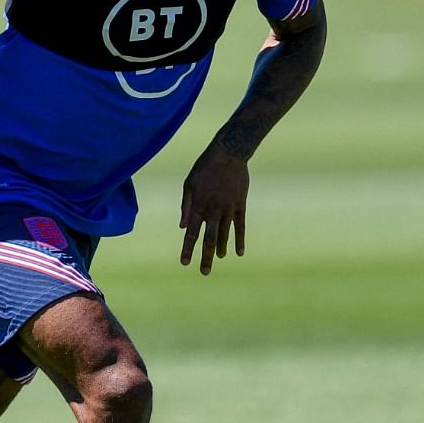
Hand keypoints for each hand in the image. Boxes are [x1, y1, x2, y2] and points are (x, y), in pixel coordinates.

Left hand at [179, 141, 248, 274]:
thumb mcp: (190, 183)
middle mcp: (213, 210)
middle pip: (209, 238)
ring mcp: (228, 208)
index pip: (192, 233)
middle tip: (204, 272)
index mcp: (199, 205)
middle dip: (205, 257)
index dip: (188, 249)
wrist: (229, 153)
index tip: (184, 263)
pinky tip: (239, 252)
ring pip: (224, 234)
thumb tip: (183, 227)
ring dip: (220, 248)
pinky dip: (240, 240)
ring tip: (218, 258)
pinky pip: (240, 226)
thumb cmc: (205, 167)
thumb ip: (186, 206)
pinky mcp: (240, 205)